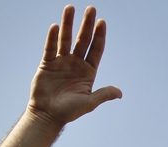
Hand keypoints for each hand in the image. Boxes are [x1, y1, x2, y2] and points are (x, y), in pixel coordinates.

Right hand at [28, 6, 121, 127]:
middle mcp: (75, 63)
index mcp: (88, 71)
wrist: (48, 115)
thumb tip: (120, 93)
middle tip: (91, 8)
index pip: (95, 49)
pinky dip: (52, 38)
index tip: (102, 22)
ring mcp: (61, 62)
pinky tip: (56, 26)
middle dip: (86, 24)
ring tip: (70, 8)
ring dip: (68, 24)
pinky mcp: (47, 64)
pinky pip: (50, 48)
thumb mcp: (89, 102)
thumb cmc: (69, 111)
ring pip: (66, 39)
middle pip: (82, 40)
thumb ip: (103, 94)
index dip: (99, 36)